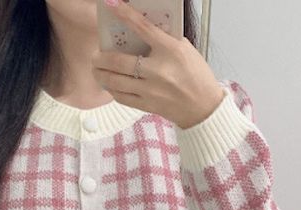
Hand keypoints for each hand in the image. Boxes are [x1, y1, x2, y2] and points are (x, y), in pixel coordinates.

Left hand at [91, 0, 225, 128]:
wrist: (204, 107)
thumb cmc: (196, 75)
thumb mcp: (185, 50)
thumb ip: (164, 39)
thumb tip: (141, 29)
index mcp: (171, 50)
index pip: (142, 28)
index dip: (124, 14)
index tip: (111, 4)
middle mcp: (159, 70)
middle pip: (119, 61)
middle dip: (101, 57)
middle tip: (96, 55)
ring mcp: (152, 90)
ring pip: (115, 81)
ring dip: (101, 74)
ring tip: (97, 70)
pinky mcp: (148, 105)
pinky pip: (122, 97)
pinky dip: (112, 89)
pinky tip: (110, 85)